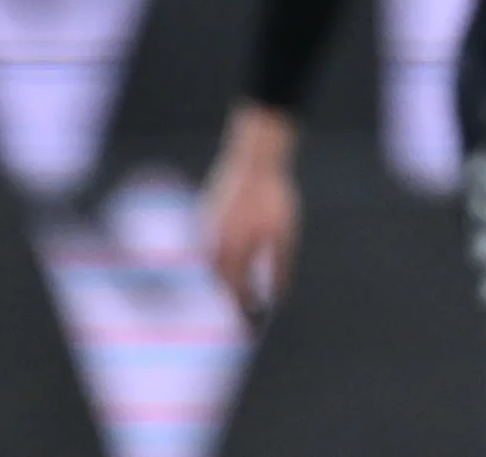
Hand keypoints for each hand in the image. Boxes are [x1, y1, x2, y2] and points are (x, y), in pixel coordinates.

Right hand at [202, 103, 299, 326]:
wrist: (254, 160)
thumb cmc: (272, 198)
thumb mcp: (283, 236)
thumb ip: (279, 269)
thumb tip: (278, 298)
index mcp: (230, 257)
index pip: (235, 297)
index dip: (245, 314)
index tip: (254, 326)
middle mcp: (209, 250)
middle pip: (219, 286)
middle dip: (232, 301)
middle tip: (247, 315)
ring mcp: (202, 234)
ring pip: (210, 268)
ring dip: (223, 282)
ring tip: (239, 293)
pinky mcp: (202, 220)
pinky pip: (207, 250)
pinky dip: (218, 261)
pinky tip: (230, 262)